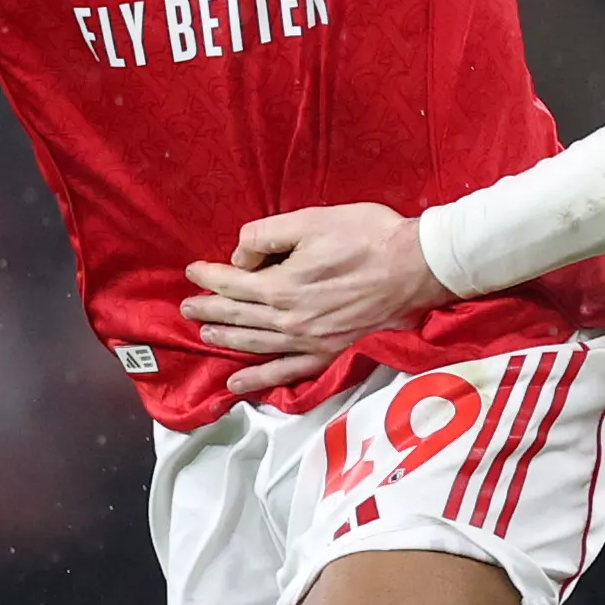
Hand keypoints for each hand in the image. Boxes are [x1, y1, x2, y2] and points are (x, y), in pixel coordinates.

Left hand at [182, 203, 443, 395]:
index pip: (231, 283)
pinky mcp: (329, 355)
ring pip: (254, 345)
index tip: (193, 270)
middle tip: (187, 308)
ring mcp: (308, 342)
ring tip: (204, 335)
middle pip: (236, 317)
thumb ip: (267, 235)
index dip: (208, 276)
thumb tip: (241, 256)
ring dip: (225, 340)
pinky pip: (286, 373)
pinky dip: (259, 380)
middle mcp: (289, 319)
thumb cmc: (369, 236)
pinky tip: (237, 384)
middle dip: (207, 310)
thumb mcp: (313, 219)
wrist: (418, 268)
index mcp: (282, 284)